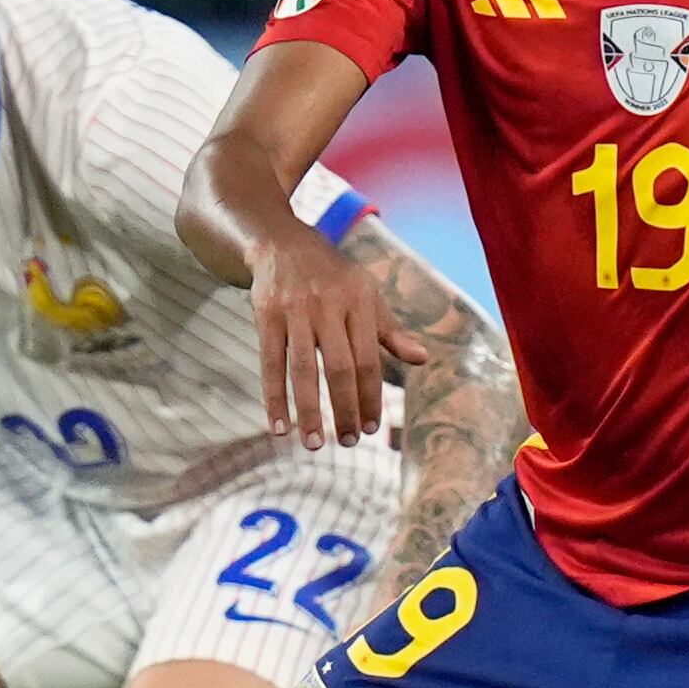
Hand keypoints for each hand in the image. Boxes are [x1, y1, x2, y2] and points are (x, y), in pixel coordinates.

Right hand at [250, 225, 429, 448]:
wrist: (282, 243)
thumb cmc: (333, 278)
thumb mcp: (367, 296)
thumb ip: (391, 331)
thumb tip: (423, 359)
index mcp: (359, 302)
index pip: (369, 360)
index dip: (372, 396)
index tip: (372, 428)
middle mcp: (328, 305)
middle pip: (339, 367)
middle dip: (345, 409)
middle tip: (349, 443)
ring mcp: (295, 309)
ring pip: (303, 369)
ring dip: (309, 411)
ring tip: (315, 444)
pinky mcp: (265, 314)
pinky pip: (270, 363)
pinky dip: (273, 397)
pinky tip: (278, 427)